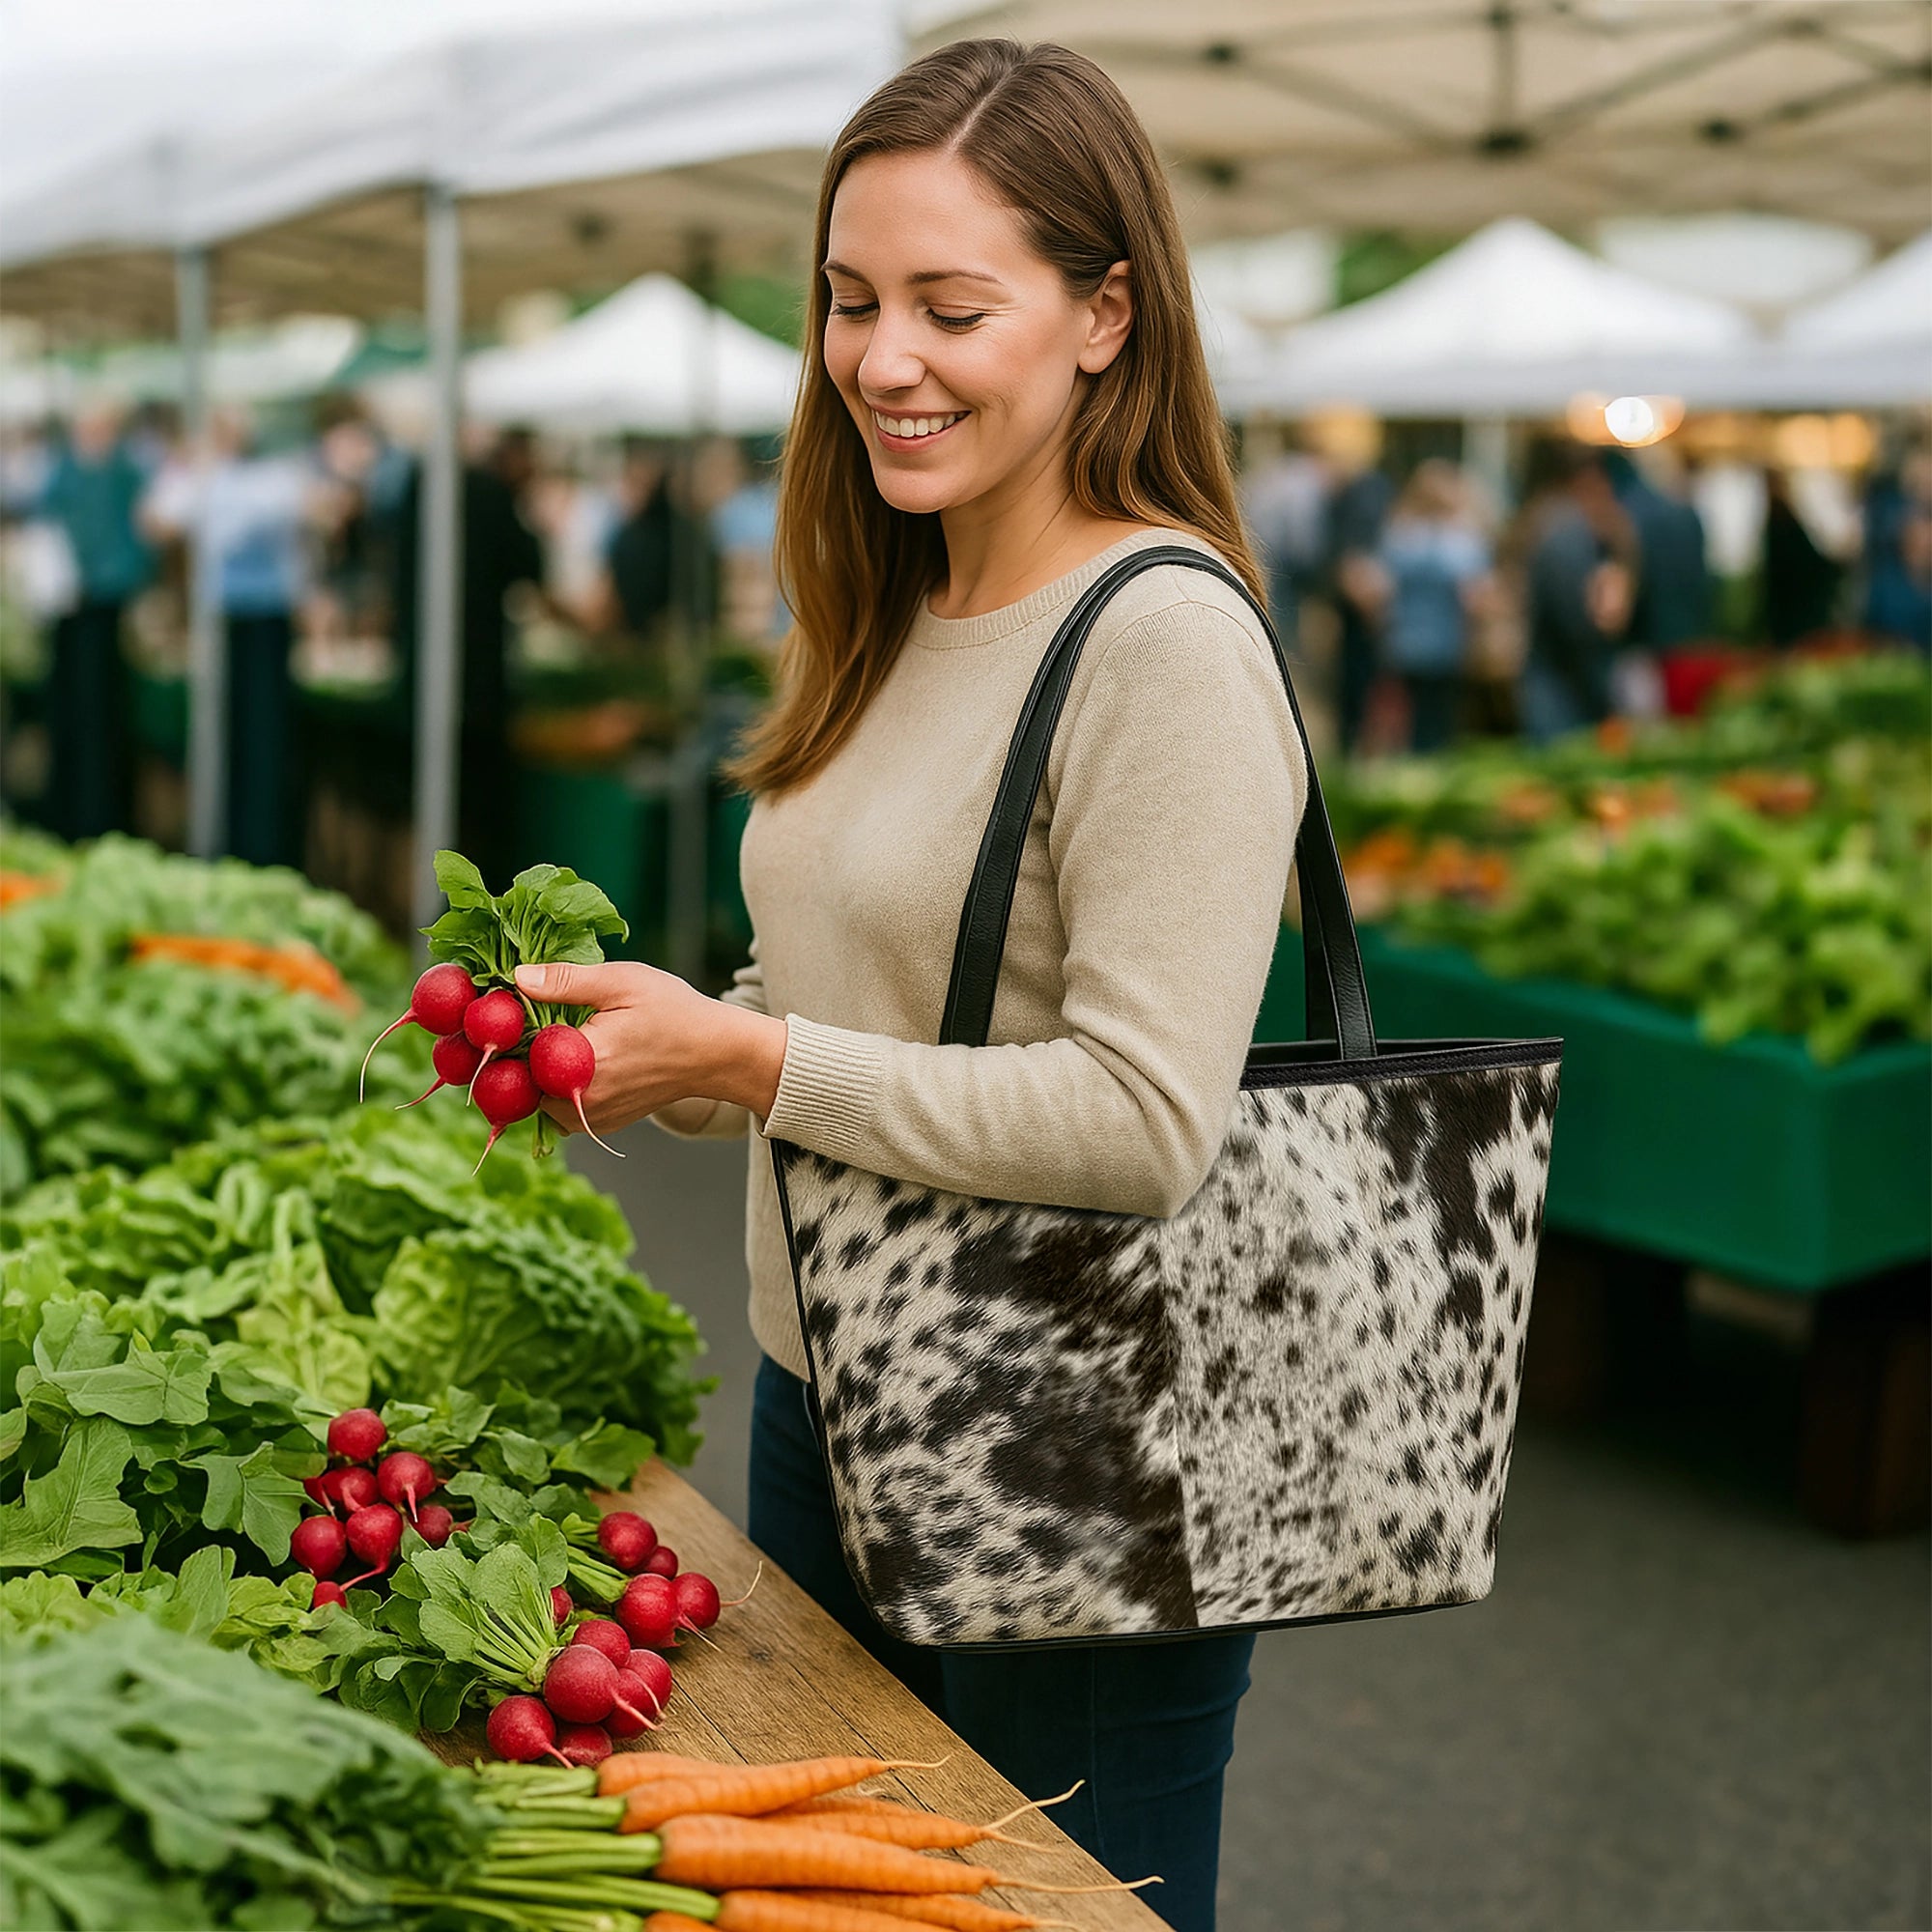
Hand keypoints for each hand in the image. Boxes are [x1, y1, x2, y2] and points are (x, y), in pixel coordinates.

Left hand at [512, 961, 786, 1138]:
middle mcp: (582, 1099)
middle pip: (518, 1084)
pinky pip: (557, 1112)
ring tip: (537, 1042)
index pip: (513, 1056)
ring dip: (530, 1076)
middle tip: (509, 1025)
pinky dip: (552, 1090)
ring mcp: (591, 1117)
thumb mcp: (621, 981)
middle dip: (509, 1057)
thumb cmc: (674, 1011)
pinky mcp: (600, 1123)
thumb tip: (515, 978)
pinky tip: (561, 1062)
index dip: (497, 1035)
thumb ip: (565, 981)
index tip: (489, 1014)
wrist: (716, 1054)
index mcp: (582, 1061)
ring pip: (535, 1101)